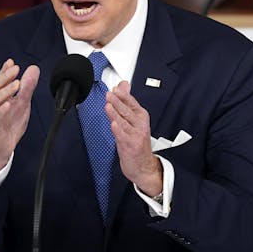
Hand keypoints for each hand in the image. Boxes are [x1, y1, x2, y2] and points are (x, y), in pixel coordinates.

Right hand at [0, 59, 39, 183]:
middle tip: (15, 69)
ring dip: (6, 91)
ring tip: (16, 84)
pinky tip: (8, 104)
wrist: (3, 145)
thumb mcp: (22, 102)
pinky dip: (1, 110)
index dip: (5, 70)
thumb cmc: (10, 122)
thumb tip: (33, 68)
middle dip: (6, 76)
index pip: (1, 79)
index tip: (12, 62)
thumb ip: (27, 86)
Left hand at [105, 81, 162, 195]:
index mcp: (141, 117)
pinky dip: (118, 130)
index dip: (124, 95)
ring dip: (115, 113)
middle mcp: (140, 125)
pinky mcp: (130, 146)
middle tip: (110, 94)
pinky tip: (113, 124)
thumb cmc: (137, 142)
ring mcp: (135, 136)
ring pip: (124, 122)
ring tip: (108, 105)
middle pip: (127, 111)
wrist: (143, 166)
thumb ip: (125, 103)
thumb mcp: (133, 121)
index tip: (116, 88)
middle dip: (118, 102)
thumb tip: (123, 86)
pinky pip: (123, 136)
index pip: (132, 103)